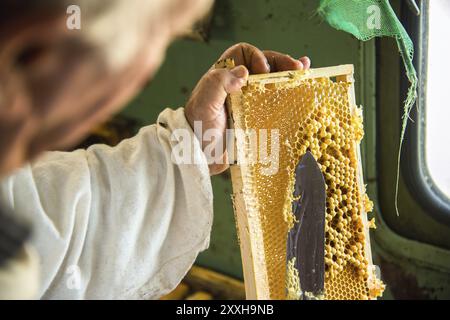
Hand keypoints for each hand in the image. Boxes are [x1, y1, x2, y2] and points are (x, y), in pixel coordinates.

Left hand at [185, 42, 310, 174]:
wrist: (203, 156)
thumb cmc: (199, 129)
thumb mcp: (204, 104)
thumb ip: (218, 83)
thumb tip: (243, 72)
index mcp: (224, 76)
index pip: (243, 53)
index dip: (257, 56)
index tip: (263, 71)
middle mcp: (239, 84)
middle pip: (264, 63)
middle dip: (281, 62)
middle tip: (297, 67)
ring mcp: (251, 100)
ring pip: (274, 79)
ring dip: (290, 72)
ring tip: (305, 70)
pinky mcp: (259, 115)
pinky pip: (277, 99)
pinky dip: (291, 90)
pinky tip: (304, 83)